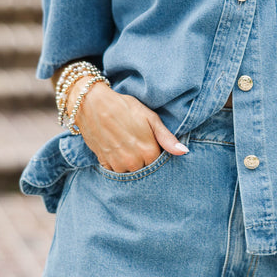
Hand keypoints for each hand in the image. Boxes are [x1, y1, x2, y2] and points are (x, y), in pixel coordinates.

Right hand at [68, 79, 188, 172]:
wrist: (92, 104)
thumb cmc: (124, 107)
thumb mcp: (150, 118)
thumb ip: (167, 138)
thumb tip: (184, 152)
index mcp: (148, 152)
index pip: (160, 163)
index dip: (157, 153)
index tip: (152, 144)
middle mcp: (133, 162)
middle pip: (146, 170)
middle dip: (145, 160)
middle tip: (139, 143)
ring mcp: (117, 164)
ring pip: (131, 172)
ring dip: (132, 163)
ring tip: (129, 146)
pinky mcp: (104, 163)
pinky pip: (116, 171)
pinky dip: (119, 164)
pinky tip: (118, 149)